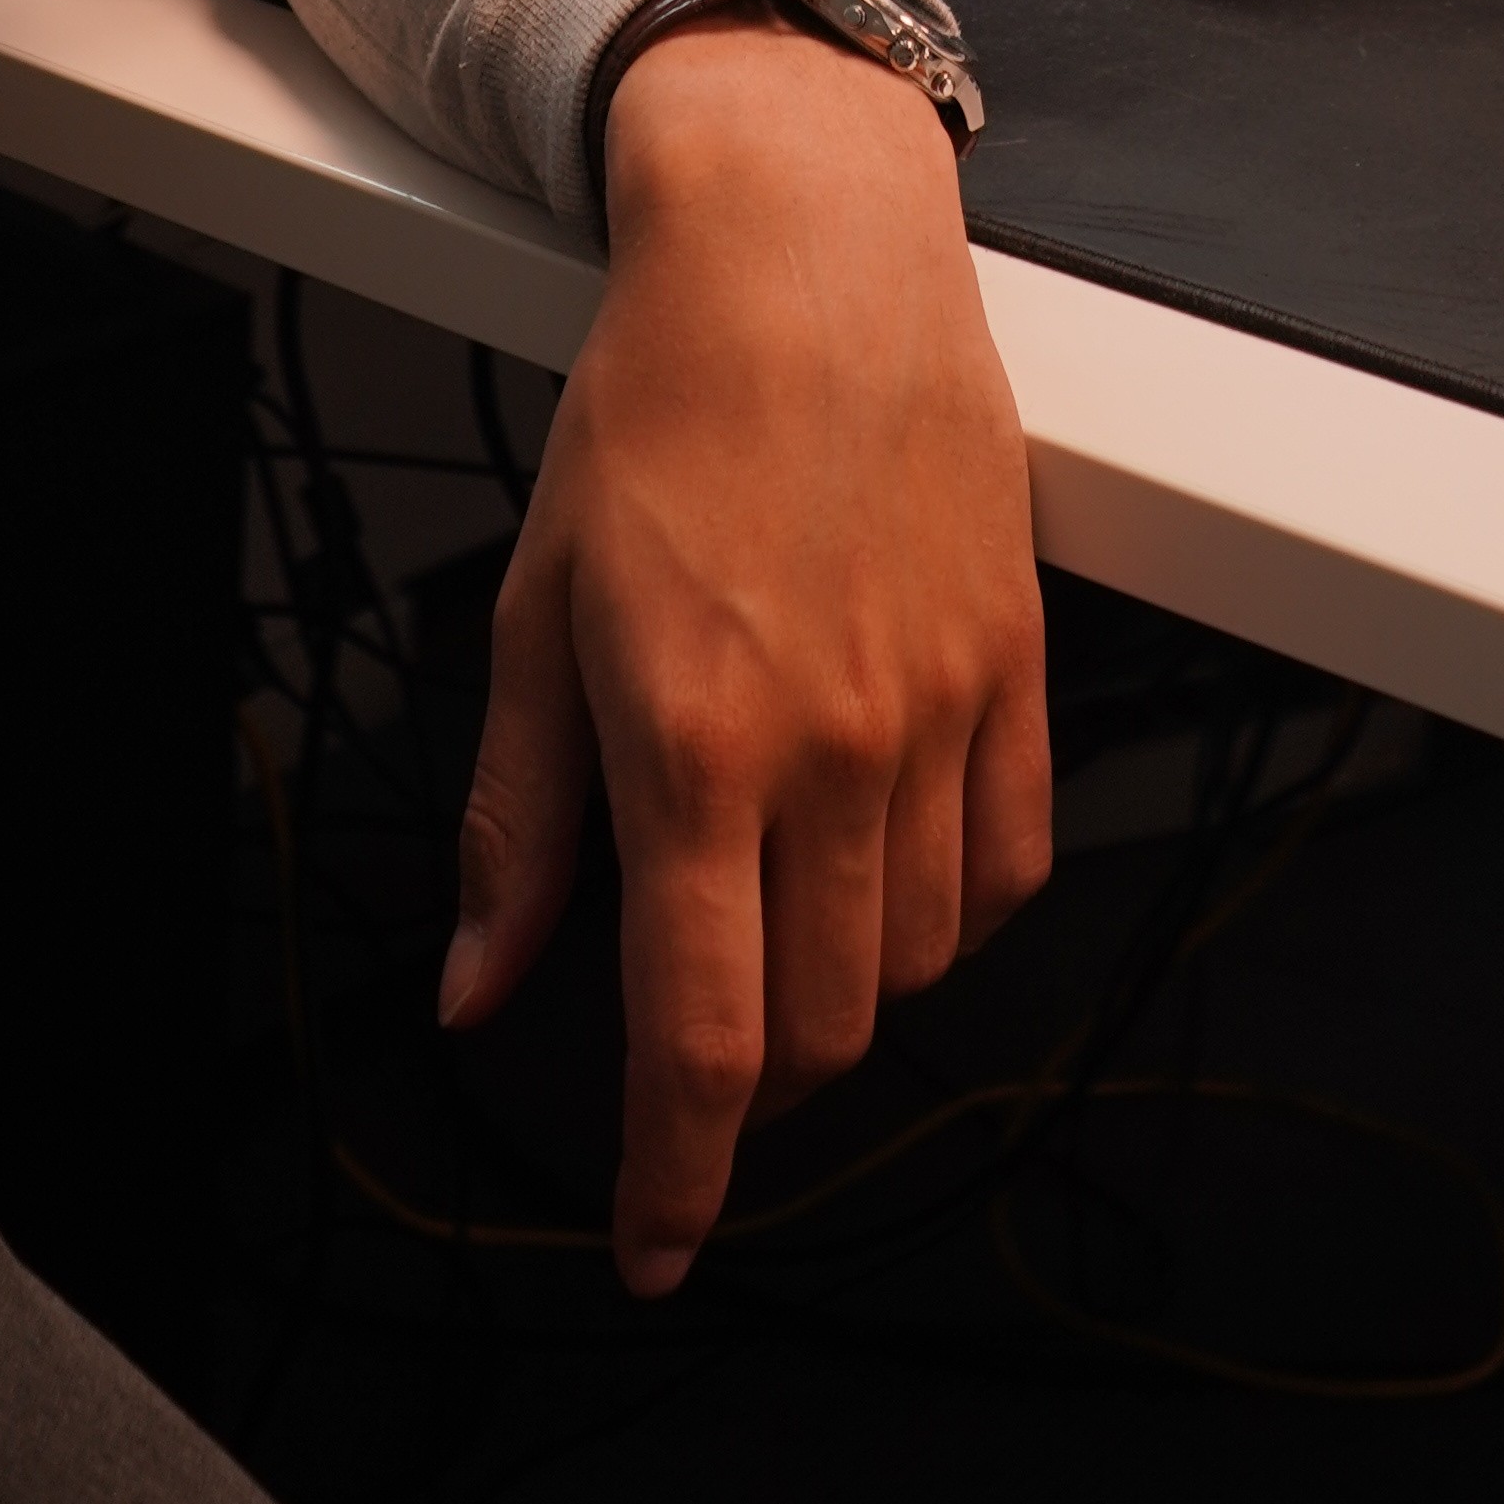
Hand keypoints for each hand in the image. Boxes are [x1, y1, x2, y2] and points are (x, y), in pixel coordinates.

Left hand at [442, 13, 1051, 1292]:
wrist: (806, 256)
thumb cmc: (660, 410)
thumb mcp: (540, 611)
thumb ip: (520, 820)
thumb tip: (483, 986)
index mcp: (694, 747)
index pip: (701, 1041)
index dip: (676, 1180)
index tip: (653, 1247)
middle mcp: (835, 749)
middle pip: (817, 1028)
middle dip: (747, 1088)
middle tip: (694, 1059)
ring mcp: (944, 709)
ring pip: (920, 964)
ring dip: (847, 999)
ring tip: (782, 937)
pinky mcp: (1020, 664)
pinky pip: (1012, 864)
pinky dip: (954, 915)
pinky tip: (893, 878)